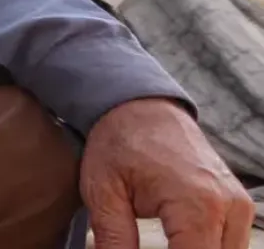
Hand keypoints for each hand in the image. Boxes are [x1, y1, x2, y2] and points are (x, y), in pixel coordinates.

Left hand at [83, 98, 253, 248]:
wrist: (140, 108)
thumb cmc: (118, 145)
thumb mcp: (103, 193)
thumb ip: (114, 239)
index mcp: (196, 205)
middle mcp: (228, 207)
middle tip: (136, 246)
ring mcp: (240, 206)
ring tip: (157, 245)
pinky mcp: (238, 205)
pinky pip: (230, 245)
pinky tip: (174, 246)